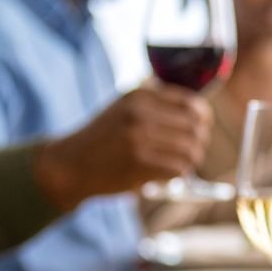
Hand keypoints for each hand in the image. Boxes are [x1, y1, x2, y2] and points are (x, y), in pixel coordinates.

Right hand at [34, 85, 210, 210]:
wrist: (70, 163)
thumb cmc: (104, 137)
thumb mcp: (125, 107)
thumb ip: (157, 103)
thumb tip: (200, 110)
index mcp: (140, 95)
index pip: (192, 103)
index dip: (202, 118)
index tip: (199, 127)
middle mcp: (140, 112)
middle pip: (196, 128)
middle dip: (198, 142)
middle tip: (189, 151)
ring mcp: (138, 137)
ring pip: (191, 150)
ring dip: (189, 162)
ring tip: (177, 165)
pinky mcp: (138, 163)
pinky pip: (179, 169)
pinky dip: (178, 175)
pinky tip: (165, 175)